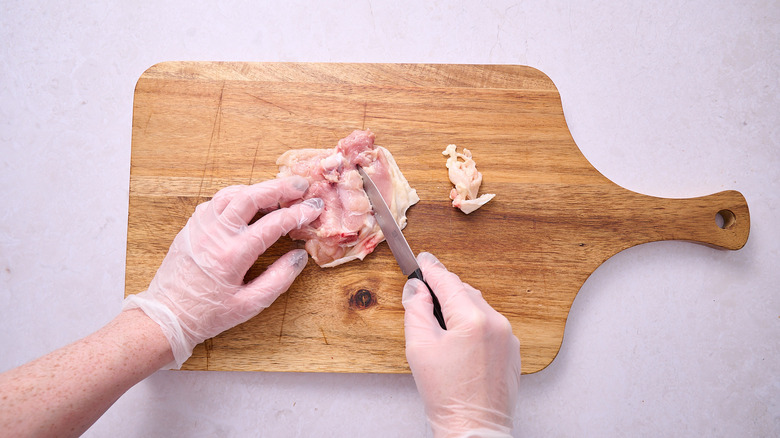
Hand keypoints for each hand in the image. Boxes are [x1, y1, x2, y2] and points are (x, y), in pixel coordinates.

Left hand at [123, 176, 322, 367]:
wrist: (167, 316)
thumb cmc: (208, 314)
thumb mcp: (249, 305)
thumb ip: (278, 280)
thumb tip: (299, 256)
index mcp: (232, 255)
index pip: (273, 224)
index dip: (298, 213)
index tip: (314, 207)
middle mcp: (215, 235)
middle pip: (250, 196)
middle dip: (279, 188)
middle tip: (300, 185)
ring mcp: (200, 227)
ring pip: (231, 193)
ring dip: (256, 189)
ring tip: (277, 193)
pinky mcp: (191, 227)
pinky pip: (215, 202)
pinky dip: (235, 197)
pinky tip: (247, 205)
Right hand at [402, 252, 520, 437]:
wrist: (473, 428)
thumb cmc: (446, 394)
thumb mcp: (419, 347)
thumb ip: (416, 310)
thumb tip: (416, 289)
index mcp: (473, 318)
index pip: (448, 281)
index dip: (431, 269)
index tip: (422, 259)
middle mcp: (496, 322)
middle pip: (464, 291)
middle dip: (444, 291)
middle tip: (423, 295)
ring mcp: (508, 336)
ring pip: (478, 307)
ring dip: (459, 308)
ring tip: (440, 327)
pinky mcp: (512, 350)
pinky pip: (490, 325)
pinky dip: (474, 324)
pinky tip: (459, 342)